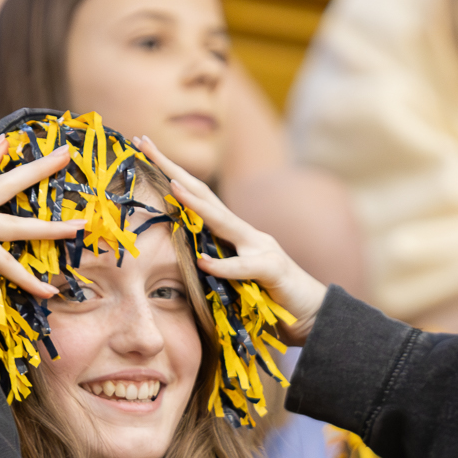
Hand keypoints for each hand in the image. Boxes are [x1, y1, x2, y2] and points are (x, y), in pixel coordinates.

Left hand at [134, 135, 327, 340]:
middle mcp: (246, 234)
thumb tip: (185, 260)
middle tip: (144, 143)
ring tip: (170, 185)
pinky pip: (244, 267)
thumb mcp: (235, 281)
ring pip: (224, 223)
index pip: (197, 198)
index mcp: (234, 235)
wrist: (315, 314)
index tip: (143, 149)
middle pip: (205, 195)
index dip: (170, 174)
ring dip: (196, 204)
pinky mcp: (273, 272)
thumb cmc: (270, 299)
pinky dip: (223, 265)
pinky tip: (203, 261)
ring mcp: (262, 249)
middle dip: (173, 168)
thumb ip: (215, 266)